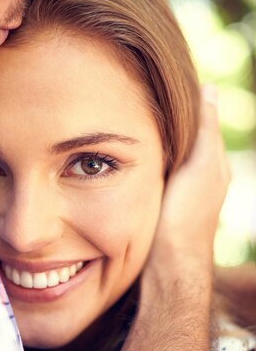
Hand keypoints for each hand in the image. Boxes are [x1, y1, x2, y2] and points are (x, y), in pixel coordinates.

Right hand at [147, 85, 229, 271]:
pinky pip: (159, 174)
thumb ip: (207, 130)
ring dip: (158, 144)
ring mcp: (183, 194)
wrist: (169, 263)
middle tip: (144, 102)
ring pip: (172, 159)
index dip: (188, 105)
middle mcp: (202, 179)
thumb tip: (210, 89)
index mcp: (215, 165)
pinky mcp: (165, 206)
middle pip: (187, 141)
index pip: (205, 124)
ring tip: (135, 125)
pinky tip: (134, 160)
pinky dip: (150, 162)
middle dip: (172, 124)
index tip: (164, 86)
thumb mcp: (201, 166)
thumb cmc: (185, 215)